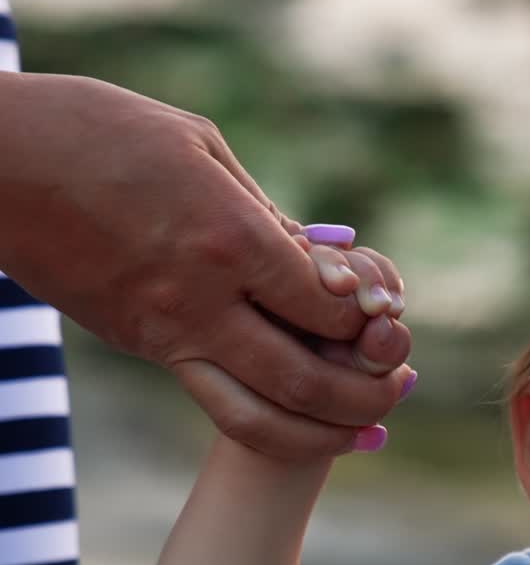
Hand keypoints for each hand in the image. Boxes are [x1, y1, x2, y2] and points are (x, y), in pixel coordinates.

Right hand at [0, 73, 412, 458]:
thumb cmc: (95, 130)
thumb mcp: (198, 146)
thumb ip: (266, 212)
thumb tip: (321, 257)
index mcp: (228, 240)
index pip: (330, 308)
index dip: (372, 320)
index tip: (387, 315)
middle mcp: (201, 302)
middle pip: (305, 380)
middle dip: (365, 396)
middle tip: (398, 394)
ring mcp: (164, 334)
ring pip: (258, 417)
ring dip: (323, 434)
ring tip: (368, 434)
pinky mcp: (139, 346)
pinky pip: (216, 398)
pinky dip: (270, 418)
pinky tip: (304, 415)